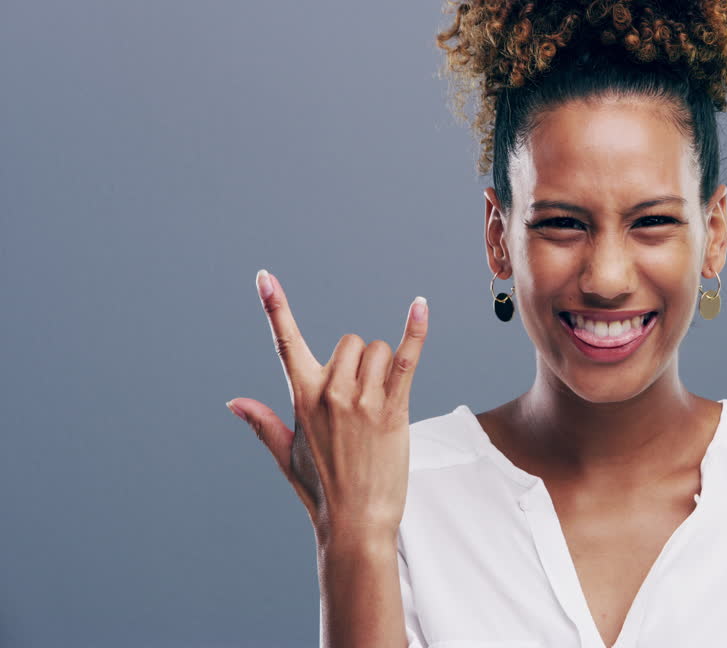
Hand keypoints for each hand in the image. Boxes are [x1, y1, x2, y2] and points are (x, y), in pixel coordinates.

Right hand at [227, 269, 427, 546]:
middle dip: (358, 359)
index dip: (275, 307)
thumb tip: (233, 403)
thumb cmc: (321, 490)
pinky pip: (407, 358)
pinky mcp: (393, 409)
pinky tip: (420, 306)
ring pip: (378, 350)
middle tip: (361, 398)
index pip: (285, 343)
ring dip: (383, 366)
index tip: (264, 277)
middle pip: (350, 341)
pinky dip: (415, 331)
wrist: (356, 522)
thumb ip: (262, 422)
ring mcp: (362, 400)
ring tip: (380, 405)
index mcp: (302, 398)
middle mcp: (330, 393)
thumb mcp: (286, 454)